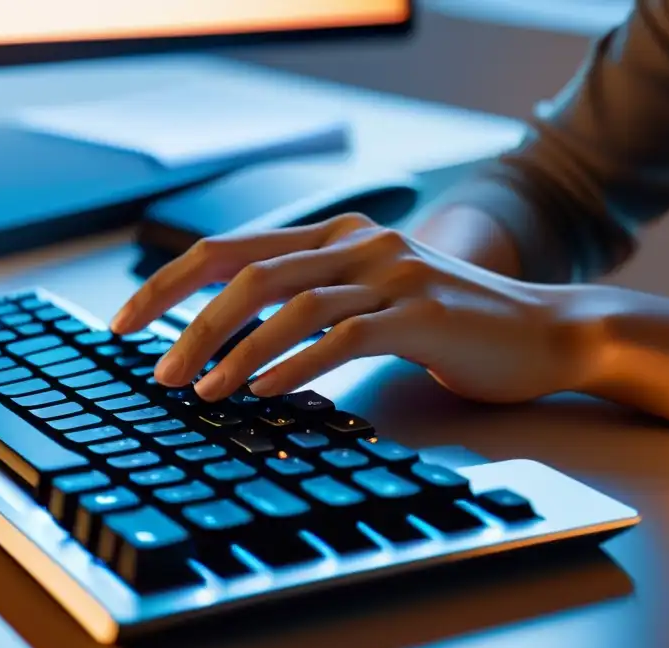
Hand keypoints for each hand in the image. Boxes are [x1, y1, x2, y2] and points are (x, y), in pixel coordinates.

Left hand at [111, 213, 602, 402]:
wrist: (544, 334)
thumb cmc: (448, 328)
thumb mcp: (371, 303)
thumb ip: (312, 309)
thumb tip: (231, 348)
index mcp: (338, 236)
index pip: (232, 247)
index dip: (170, 283)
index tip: (125, 323)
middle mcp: (359, 243)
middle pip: (250, 271)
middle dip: (190, 322)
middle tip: (155, 370)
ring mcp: (391, 273)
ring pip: (290, 301)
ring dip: (235, 349)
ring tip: (201, 390)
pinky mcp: (420, 313)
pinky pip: (342, 335)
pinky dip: (295, 363)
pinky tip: (263, 390)